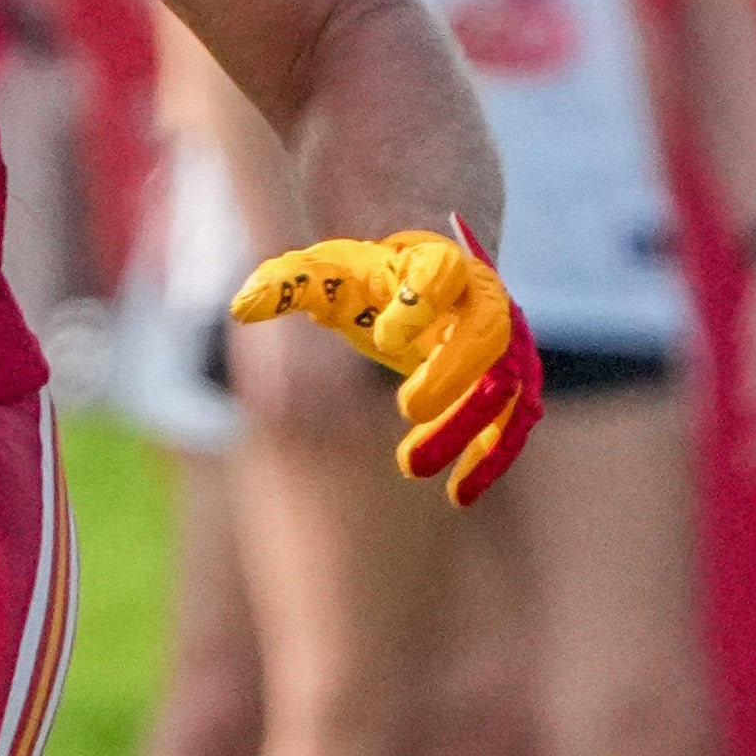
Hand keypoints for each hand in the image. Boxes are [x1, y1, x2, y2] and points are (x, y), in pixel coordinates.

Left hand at [232, 220, 544, 504]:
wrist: (423, 285)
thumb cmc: (368, 281)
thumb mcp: (326, 275)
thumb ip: (286, 284)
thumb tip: (241, 306)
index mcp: (436, 262)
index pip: (442, 273)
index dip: (419, 303)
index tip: (382, 338)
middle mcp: (482, 299)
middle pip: (488, 331)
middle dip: (453, 372)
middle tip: (407, 408)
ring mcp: (504, 344)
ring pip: (505, 385)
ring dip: (466, 428)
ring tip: (411, 467)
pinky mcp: (509, 385)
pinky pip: (513, 423)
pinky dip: (492, 457)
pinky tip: (459, 493)